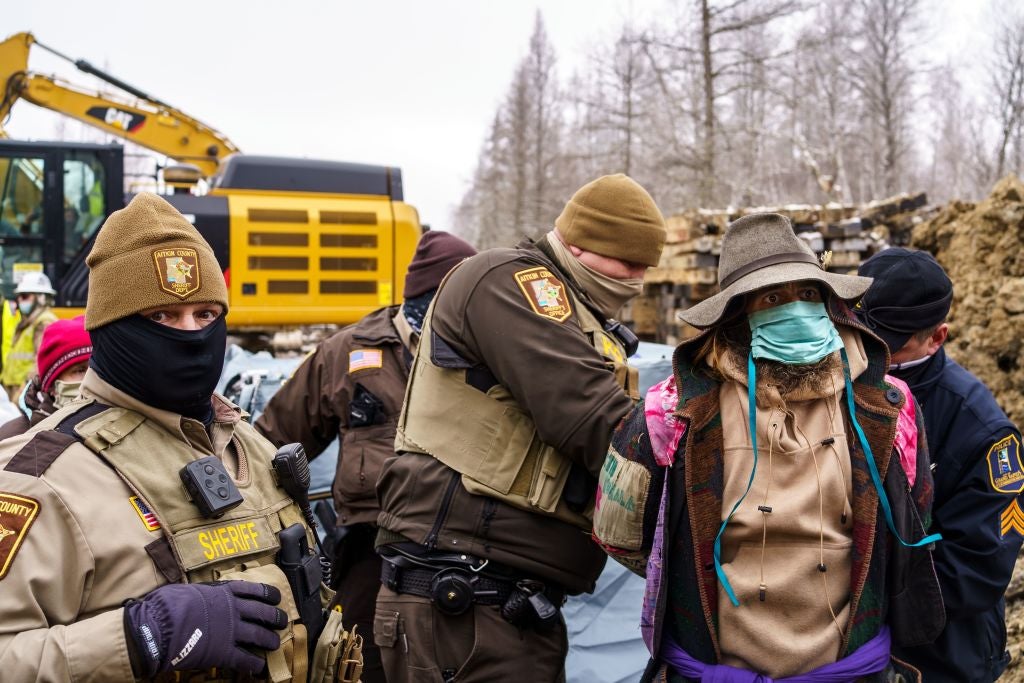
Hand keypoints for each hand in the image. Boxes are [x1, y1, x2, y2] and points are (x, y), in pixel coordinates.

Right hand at [123, 580, 286, 676]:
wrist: (158, 628)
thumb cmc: (167, 605)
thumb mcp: (189, 589)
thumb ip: (204, 593)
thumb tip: (202, 595)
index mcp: (225, 593)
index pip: (255, 590)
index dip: (269, 594)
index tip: (277, 597)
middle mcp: (233, 610)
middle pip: (264, 612)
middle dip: (276, 617)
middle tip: (282, 621)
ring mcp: (231, 631)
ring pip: (259, 635)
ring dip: (270, 640)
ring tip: (275, 644)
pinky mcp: (224, 652)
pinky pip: (245, 659)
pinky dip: (255, 664)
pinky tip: (259, 668)